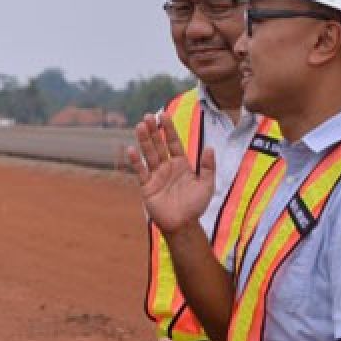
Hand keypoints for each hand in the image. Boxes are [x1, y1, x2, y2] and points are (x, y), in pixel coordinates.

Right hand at [127, 114, 214, 235]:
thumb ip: (208, 167)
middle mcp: (166, 167)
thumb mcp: (207, 185)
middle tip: (148, 116)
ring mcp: (155, 175)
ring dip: (144, 140)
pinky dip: (135, 161)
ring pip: (149, 154)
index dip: (169, 129)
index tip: (163, 115)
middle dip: (154, 131)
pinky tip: (131, 149)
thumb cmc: (195, 206)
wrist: (183, 224)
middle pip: (159, 145)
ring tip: (140, 126)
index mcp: (181, 164)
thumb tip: (209, 148)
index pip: (173, 142)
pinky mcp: (147, 186)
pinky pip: (141, 171)